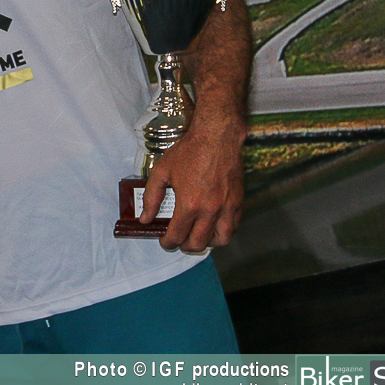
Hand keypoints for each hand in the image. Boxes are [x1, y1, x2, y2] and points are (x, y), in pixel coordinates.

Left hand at [139, 106, 243, 252]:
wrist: (216, 138)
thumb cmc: (189, 152)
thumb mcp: (162, 172)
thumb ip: (151, 197)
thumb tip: (145, 219)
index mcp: (189, 204)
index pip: (177, 235)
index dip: (168, 242)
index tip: (165, 241)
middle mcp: (210, 210)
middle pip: (198, 243)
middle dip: (186, 247)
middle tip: (179, 242)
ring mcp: (227, 207)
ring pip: (221, 239)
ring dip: (208, 244)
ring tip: (198, 238)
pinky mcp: (238, 202)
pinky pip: (234, 226)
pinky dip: (223, 232)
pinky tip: (214, 226)